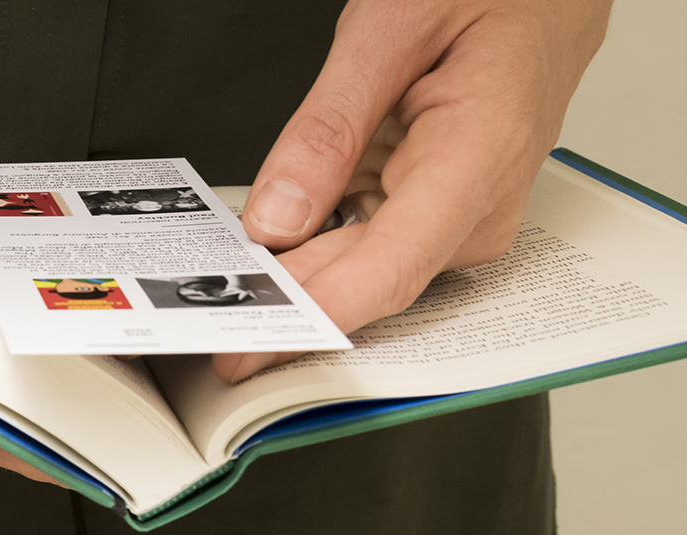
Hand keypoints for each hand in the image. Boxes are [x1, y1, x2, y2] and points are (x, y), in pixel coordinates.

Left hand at [213, 0, 610, 383]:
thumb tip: (277, 216)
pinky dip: (318, 239)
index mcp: (480, 156)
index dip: (308, 321)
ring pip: (360, 264)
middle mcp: (481, 203)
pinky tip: (276, 234)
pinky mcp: (445, 210)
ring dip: (295, 270)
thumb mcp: (392, 26)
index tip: (244, 350)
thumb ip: (329, 126)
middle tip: (206, 317)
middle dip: (282, 302)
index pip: (386, 272)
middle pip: (363, 278)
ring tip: (231, 266)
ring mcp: (465, 213)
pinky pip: (371, 239)